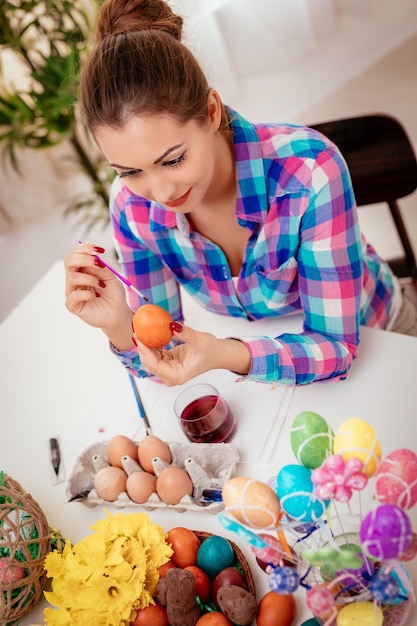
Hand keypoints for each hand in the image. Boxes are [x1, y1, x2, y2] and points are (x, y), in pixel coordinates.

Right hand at [64, 242, 132, 348]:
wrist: (118, 313)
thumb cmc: (113, 294)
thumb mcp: (111, 277)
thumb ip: (101, 268)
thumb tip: (92, 261)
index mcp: (82, 269)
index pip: (76, 253)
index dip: (85, 248)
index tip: (100, 250)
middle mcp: (75, 278)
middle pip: (69, 261)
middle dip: (85, 259)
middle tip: (99, 265)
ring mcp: (72, 291)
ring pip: (71, 277)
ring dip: (90, 279)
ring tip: (101, 285)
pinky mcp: (72, 305)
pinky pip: (74, 295)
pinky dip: (87, 294)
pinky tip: (96, 296)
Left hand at [133, 324, 250, 385]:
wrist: (218, 354)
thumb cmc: (212, 351)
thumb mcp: (200, 340)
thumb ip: (185, 333)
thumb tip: (172, 325)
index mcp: (178, 375)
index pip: (155, 364)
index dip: (144, 351)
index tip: (139, 337)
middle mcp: (171, 376)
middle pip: (149, 363)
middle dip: (142, 348)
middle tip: (136, 331)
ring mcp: (169, 371)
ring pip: (150, 359)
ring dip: (145, 346)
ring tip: (139, 330)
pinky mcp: (168, 363)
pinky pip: (155, 355)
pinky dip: (151, 345)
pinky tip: (147, 334)